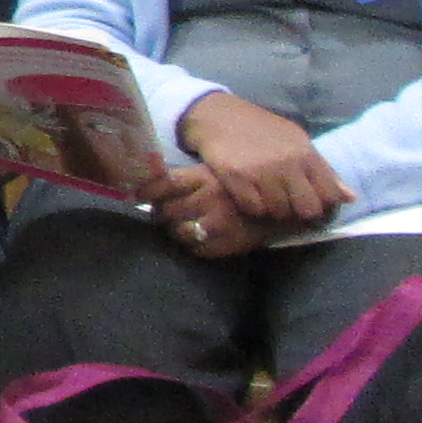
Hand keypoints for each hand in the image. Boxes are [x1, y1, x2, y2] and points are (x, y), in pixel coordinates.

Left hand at [145, 160, 266, 258]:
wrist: (280, 208)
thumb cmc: (240, 189)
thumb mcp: (214, 173)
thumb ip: (186, 179)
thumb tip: (150, 187)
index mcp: (203, 177)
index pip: (163, 185)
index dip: (147, 192)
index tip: (140, 196)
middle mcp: (208, 198)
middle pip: (166, 210)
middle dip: (160, 215)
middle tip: (163, 215)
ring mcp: (217, 222)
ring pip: (178, 232)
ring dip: (176, 231)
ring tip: (181, 228)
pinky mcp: (227, 243)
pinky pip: (196, 249)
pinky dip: (193, 246)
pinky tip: (200, 239)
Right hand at [177, 91, 346, 228]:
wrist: (218, 115)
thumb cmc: (262, 129)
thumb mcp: (297, 141)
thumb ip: (323, 170)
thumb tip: (350, 198)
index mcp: (306, 153)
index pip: (329, 194)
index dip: (323, 205)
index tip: (312, 204)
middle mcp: (287, 163)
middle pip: (306, 209)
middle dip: (298, 210)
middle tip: (287, 203)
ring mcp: (261, 171)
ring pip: (278, 211)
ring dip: (272, 208)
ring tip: (265, 195)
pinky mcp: (236, 177)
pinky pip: (253, 208)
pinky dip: (251, 206)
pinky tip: (248, 193)